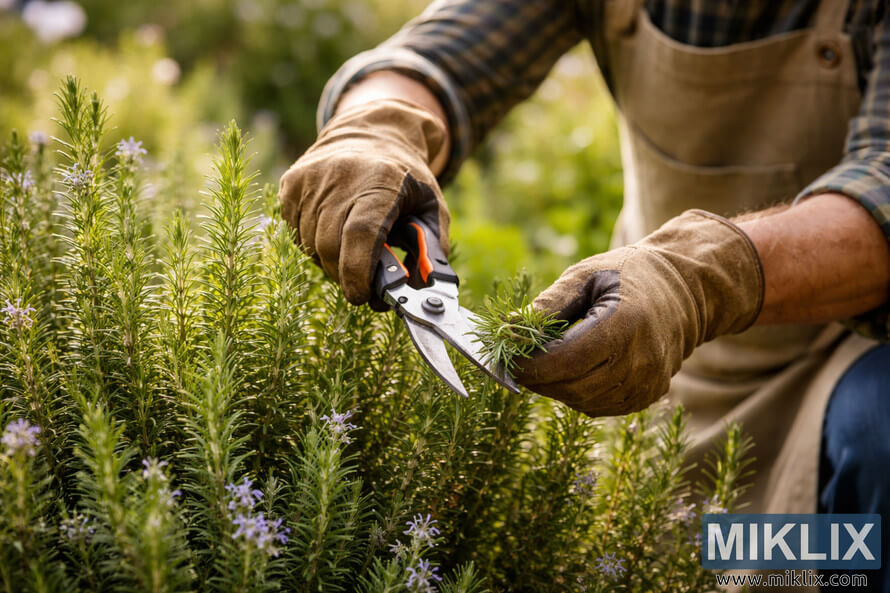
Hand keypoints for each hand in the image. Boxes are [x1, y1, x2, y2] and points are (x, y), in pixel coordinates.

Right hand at [278, 98, 448, 306]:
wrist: (372, 132)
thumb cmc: (406, 179)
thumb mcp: (433, 208)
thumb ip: (432, 251)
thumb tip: (420, 291)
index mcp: (381, 180)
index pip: (360, 234)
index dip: (358, 272)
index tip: (362, 296)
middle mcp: (341, 175)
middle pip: (330, 246)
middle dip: (345, 275)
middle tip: (362, 284)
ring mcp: (310, 178)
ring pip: (310, 245)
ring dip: (330, 261)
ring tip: (352, 249)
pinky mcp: (290, 184)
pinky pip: (296, 233)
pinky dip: (314, 244)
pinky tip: (334, 228)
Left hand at [513, 210, 763, 416]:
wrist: (685, 292)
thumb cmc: (628, 276)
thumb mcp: (585, 275)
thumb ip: (548, 305)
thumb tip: (508, 329)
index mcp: (624, 324)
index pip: (564, 361)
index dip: (529, 364)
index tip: (505, 356)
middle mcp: (640, 360)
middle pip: (570, 386)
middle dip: (536, 377)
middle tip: (515, 361)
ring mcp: (647, 383)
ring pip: (581, 402)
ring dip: (554, 387)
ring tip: (543, 362)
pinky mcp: (647, 396)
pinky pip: (599, 407)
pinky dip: (576, 393)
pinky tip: (571, 371)